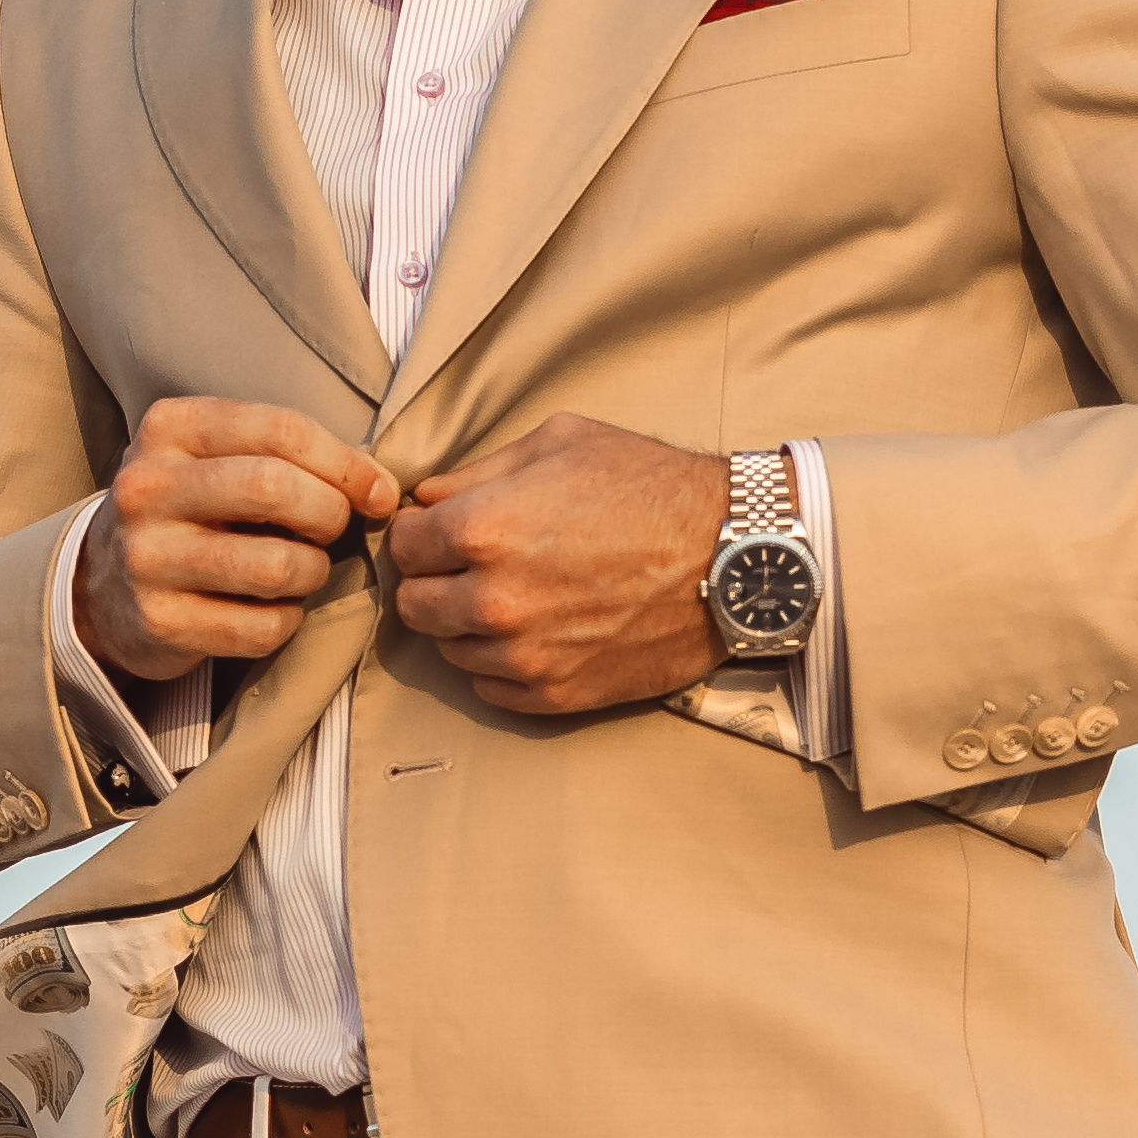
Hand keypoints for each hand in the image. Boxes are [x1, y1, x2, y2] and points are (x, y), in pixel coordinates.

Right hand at [75, 397, 400, 680]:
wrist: (100, 586)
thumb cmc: (187, 512)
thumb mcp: (215, 459)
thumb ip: (286, 456)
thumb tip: (378, 486)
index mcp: (168, 429)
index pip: (279, 430)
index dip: (345, 463)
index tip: (377, 492)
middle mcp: (147, 488)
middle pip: (274, 489)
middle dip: (330, 513)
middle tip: (333, 530)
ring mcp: (146, 558)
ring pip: (275, 565)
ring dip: (312, 572)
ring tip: (303, 570)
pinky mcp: (158, 622)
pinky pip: (260, 626)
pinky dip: (287, 620)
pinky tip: (273, 609)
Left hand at [388, 415, 734, 722]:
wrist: (734, 555)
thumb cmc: (653, 488)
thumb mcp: (561, 444)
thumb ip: (479, 471)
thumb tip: (427, 497)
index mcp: (484, 528)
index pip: (403, 546)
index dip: (420, 533)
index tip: (440, 531)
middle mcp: (494, 599)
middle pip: (415, 606)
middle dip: (434, 581)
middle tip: (470, 566)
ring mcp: (525, 654)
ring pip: (449, 650)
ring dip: (467, 626)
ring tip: (512, 596)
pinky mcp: (558, 694)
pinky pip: (490, 688)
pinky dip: (500, 664)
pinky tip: (534, 632)